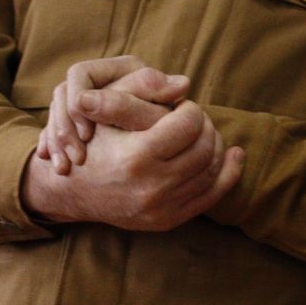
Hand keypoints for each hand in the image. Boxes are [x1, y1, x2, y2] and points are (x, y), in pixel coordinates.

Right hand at [23, 74, 242, 232]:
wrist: (71, 190)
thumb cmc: (92, 141)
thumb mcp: (105, 110)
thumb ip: (142, 88)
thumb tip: (186, 83)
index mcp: (136, 157)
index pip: (189, 125)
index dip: (190, 110)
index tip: (181, 107)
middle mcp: (151, 187)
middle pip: (205, 148)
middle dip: (205, 127)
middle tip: (194, 119)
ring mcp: (161, 209)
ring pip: (212, 171)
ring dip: (216, 146)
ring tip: (205, 133)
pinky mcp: (167, 221)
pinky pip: (211, 196)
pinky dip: (227, 173)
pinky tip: (234, 155)